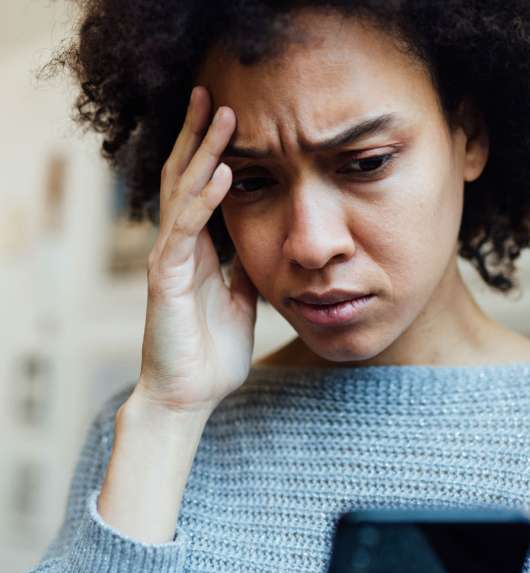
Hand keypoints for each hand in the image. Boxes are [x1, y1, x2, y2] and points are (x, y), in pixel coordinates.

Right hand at [134, 85, 257, 414]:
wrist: (190, 395)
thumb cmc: (212, 352)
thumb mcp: (241, 301)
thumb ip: (245, 269)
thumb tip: (265, 244)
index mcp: (199, 252)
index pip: (201, 190)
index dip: (212, 153)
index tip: (230, 119)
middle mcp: (180, 247)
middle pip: (186, 178)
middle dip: (199, 136)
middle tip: (212, 92)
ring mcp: (170, 260)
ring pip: (183, 194)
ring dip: (203, 152)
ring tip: (220, 114)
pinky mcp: (165, 279)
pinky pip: (185, 232)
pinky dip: (204, 201)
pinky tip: (224, 173)